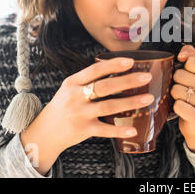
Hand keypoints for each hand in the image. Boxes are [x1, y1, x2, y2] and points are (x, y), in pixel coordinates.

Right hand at [20, 57, 154, 174]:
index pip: (95, 70)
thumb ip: (90, 79)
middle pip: (104, 87)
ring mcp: (79, 114)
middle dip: (128, 81)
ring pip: (108, 107)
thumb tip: (119, 66)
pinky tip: (133, 130)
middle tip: (147, 77)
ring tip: (148, 98)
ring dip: (130, 102)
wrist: (45, 132)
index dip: (113, 65)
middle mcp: (75, 97)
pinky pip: (104, 130)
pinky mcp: (83, 130)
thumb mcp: (71, 88)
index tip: (131, 61)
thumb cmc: (64, 105)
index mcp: (73, 82)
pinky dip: (119, 131)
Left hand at [171, 45, 194, 154]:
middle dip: (177, 83)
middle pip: (180, 75)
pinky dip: (175, 108)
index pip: (191, 61)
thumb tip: (182, 53)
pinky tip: (184, 111)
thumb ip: (191, 56)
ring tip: (185, 101)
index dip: (184, 69)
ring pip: (176, 90)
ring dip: (175, 96)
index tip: (191, 79)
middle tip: (186, 92)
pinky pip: (177, 105)